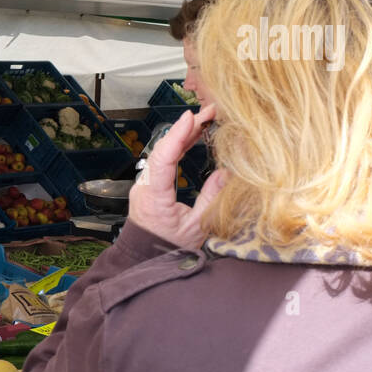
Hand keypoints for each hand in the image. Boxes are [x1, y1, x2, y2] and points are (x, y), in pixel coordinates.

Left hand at [128, 105, 229, 248]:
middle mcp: (145, 187)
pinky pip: (163, 160)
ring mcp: (146, 185)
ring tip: (205, 119)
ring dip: (183, 135)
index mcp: (153, 197)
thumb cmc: (169, 248)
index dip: (176, 136)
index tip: (191, 117)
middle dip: (185, 129)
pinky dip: (178, 146)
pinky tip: (193, 136)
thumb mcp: (197, 228)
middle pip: (162, 150)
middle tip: (209, 111)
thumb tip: (226, 173)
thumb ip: (211, 199)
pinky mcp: (150, 185)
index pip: (162, 159)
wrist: (145, 259)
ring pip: (162, 153)